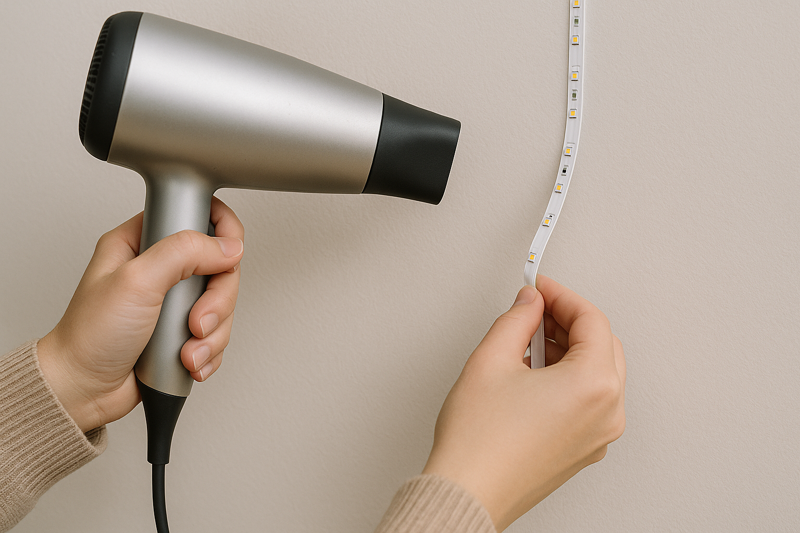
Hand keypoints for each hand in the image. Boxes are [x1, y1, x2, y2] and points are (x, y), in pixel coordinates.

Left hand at [37, 197, 244, 432]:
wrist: (82, 389)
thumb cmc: (90, 336)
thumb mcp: (136, 281)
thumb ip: (184, 253)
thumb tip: (228, 246)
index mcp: (142, 241)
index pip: (197, 216)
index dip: (221, 235)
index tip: (225, 259)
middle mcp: (160, 269)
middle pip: (220, 268)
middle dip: (216, 302)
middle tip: (196, 322)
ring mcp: (173, 302)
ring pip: (222, 306)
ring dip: (212, 334)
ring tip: (186, 350)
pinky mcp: (182, 331)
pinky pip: (217, 335)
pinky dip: (208, 352)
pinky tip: (188, 360)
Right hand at [421, 275, 625, 530]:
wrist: (468, 493)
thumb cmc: (479, 442)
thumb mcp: (492, 359)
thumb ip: (517, 320)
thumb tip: (530, 304)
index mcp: (593, 386)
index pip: (592, 320)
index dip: (562, 296)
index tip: (540, 287)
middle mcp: (607, 412)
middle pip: (602, 345)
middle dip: (568, 321)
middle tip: (535, 309)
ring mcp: (598, 435)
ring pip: (597, 373)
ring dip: (568, 349)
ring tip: (528, 341)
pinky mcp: (584, 449)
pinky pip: (588, 400)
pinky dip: (568, 377)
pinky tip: (533, 372)